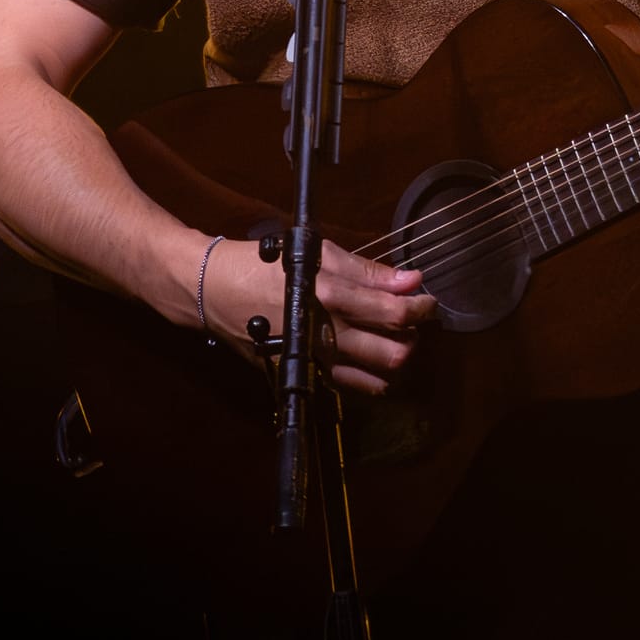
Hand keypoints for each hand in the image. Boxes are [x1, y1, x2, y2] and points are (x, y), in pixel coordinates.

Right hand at [202, 233, 434, 397]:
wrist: (212, 290)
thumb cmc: (263, 263)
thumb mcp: (315, 254)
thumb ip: (366, 270)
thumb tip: (411, 279)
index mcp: (331, 297)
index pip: (395, 314)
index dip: (421, 307)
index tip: (427, 299)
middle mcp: (326, 334)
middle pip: (393, 353)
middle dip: (412, 336)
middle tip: (412, 319)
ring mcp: (314, 360)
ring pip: (375, 375)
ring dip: (393, 357)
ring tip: (391, 336)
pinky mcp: (302, 374)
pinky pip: (348, 386)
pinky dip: (368, 377)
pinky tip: (368, 359)